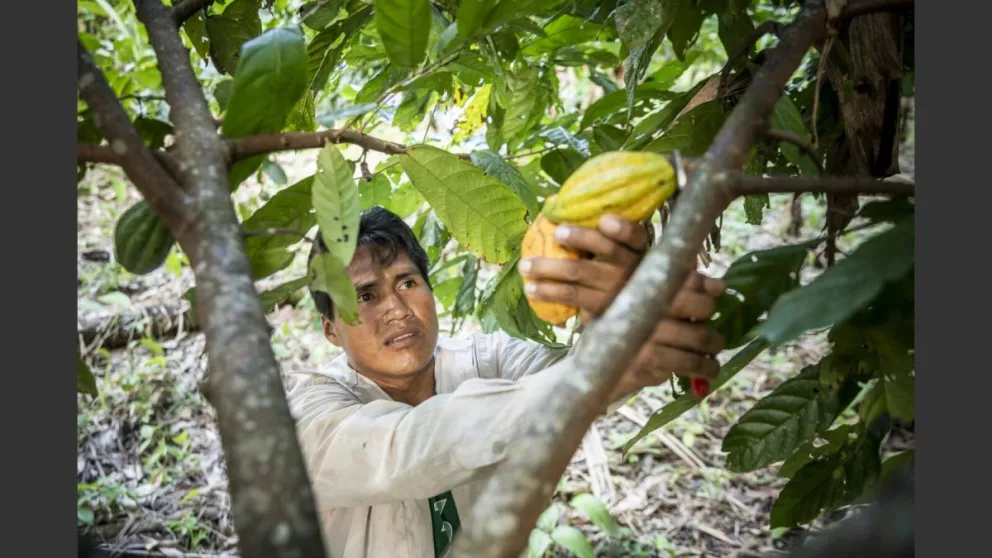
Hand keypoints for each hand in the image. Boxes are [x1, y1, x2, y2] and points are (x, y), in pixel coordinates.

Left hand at [518, 214, 648, 322]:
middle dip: (580, 238)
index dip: (621, 228)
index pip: (633, 234)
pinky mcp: (599, 306)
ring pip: (578, 272)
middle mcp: (628, 266)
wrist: (623, 309)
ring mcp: (614, 288)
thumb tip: (553, 204)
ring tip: (525, 266)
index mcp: (634, 246)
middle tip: (557, 233)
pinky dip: (548, 291)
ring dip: (547, 268)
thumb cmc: (609, 267)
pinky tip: (531, 288)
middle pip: (605, 249)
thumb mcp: (612, 248)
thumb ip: (595, 230)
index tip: (604, 220)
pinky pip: (570, 295)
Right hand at [611, 272, 726, 400]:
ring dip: (714, 343)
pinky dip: (706, 367)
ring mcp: (644, 336)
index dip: (703, 282)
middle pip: (692, 303)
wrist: (590, 368)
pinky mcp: (648, 362)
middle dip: (709, 312)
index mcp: (636, 287)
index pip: (678, 276)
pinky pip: (688, 362)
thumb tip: (718, 285)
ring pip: (697, 335)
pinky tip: (710, 368)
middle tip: (709, 314)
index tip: (718, 289)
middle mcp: (641, 307)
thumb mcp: (636, 304)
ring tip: (715, 347)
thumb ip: (673, 291)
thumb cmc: (617, 330)